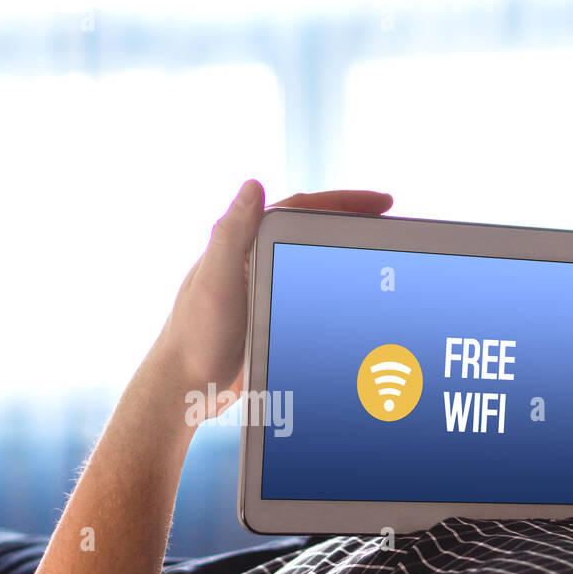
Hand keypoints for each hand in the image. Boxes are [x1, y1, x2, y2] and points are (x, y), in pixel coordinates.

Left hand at [154, 181, 393, 415]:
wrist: (183, 389)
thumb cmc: (194, 337)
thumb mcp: (215, 281)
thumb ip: (231, 234)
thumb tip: (252, 185)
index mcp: (243, 245)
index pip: (301, 210)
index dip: (344, 201)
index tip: (383, 203)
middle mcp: (251, 261)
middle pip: (311, 233)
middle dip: (352, 223)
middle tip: (389, 225)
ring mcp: (260, 290)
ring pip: (311, 264)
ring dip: (344, 257)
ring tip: (379, 260)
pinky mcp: (265, 320)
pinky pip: (308, 298)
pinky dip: (334, 294)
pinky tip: (355, 307)